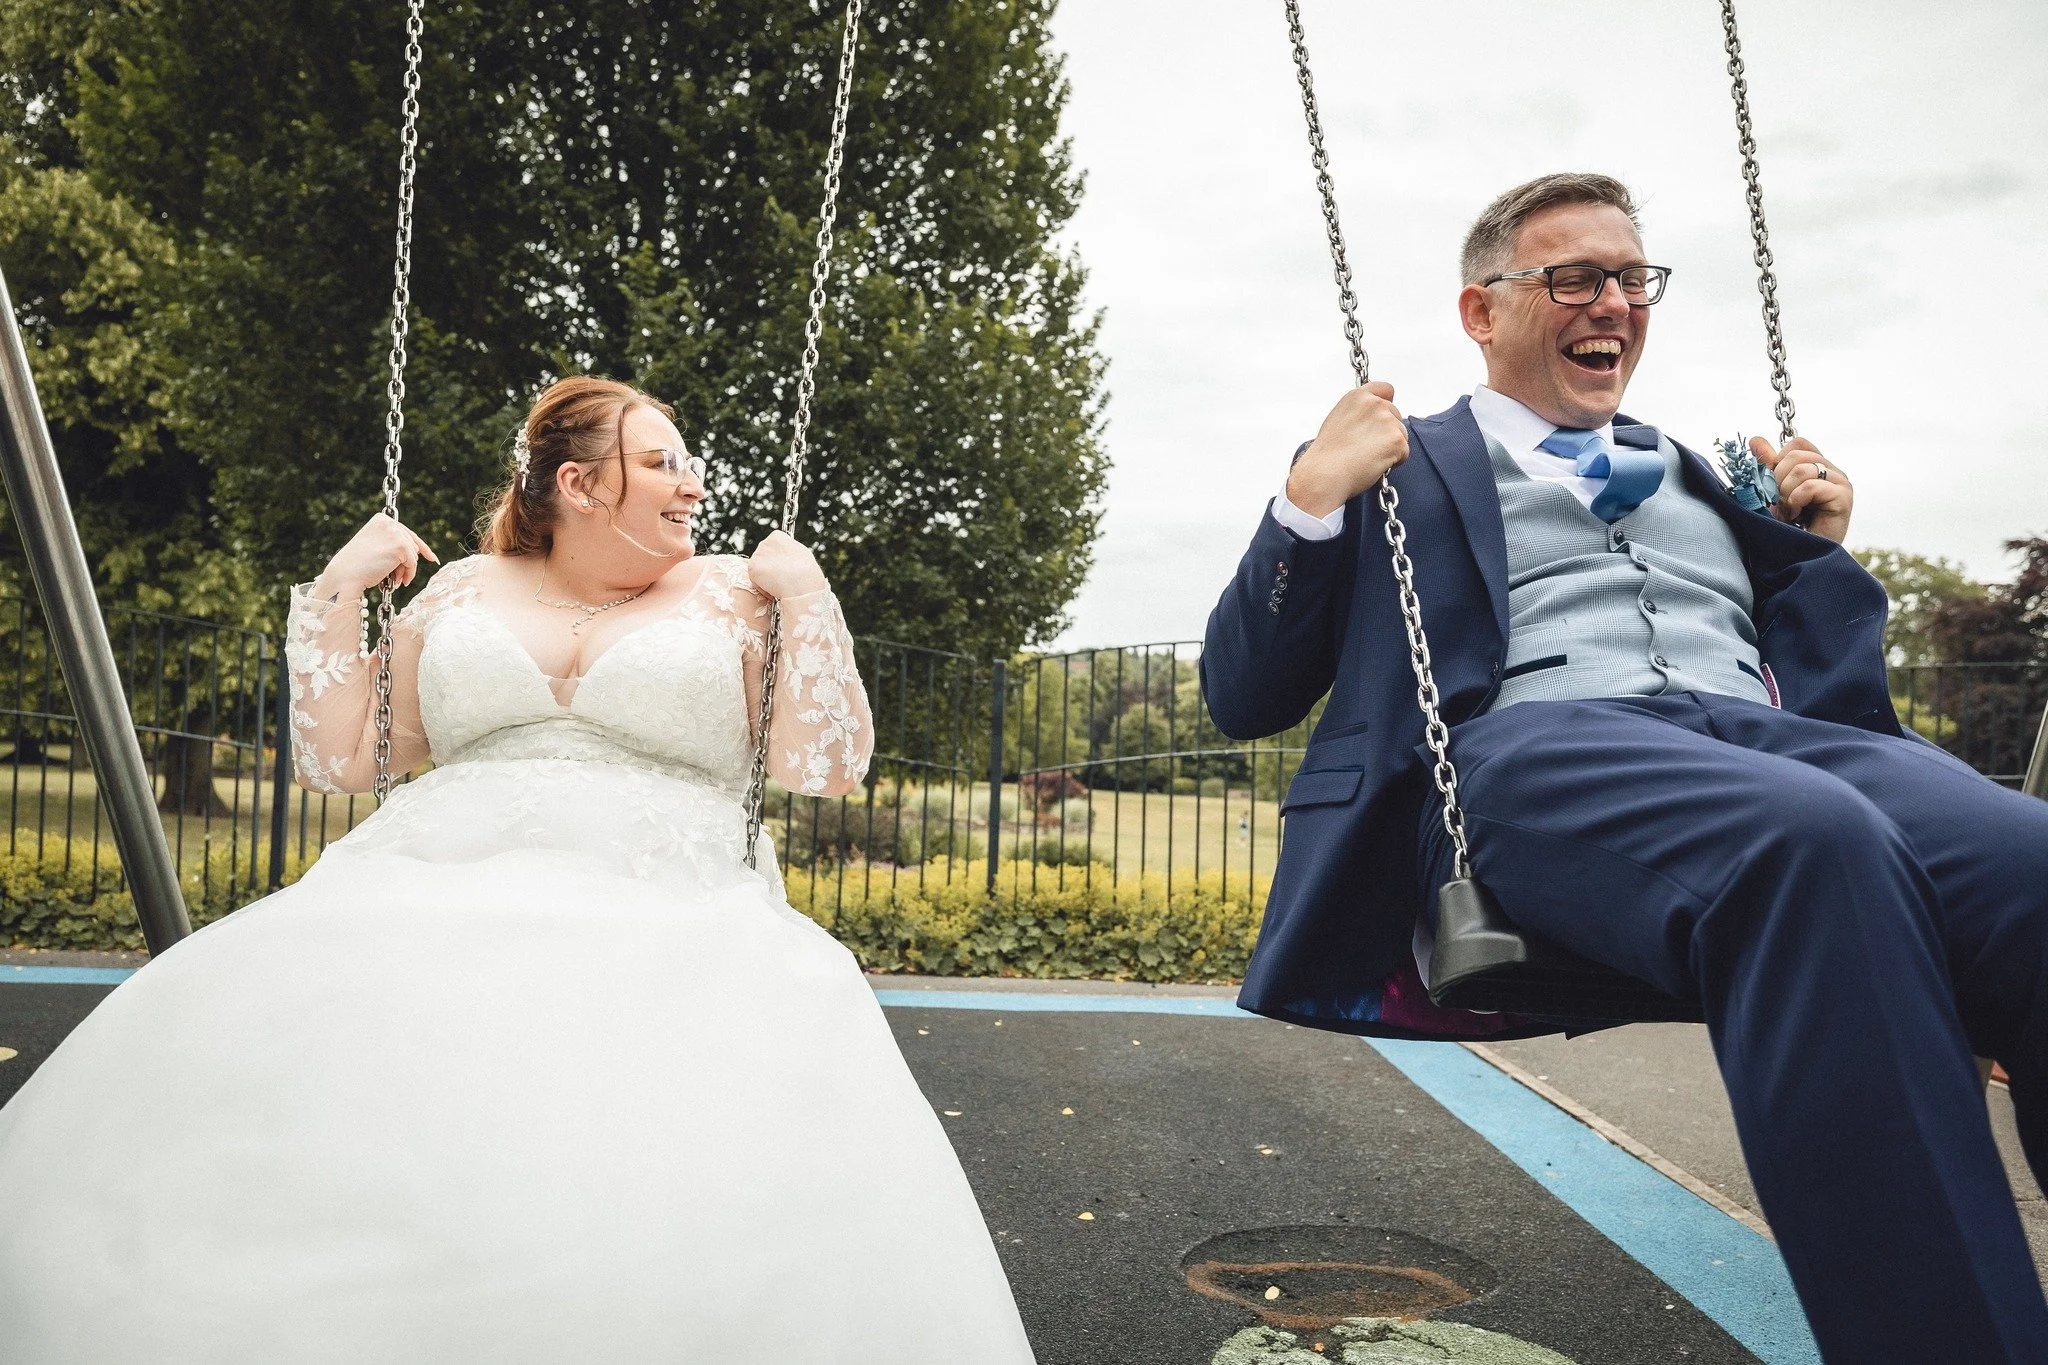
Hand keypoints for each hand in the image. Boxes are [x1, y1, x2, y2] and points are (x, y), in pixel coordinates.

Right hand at [316, 513, 436, 596]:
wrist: (345, 575)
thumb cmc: (357, 566)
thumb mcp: (375, 547)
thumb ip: (392, 543)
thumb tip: (420, 551)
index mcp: (380, 519)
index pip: (406, 533)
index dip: (418, 547)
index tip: (431, 558)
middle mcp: (388, 522)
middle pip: (412, 543)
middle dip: (406, 562)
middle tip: (398, 578)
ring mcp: (395, 532)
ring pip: (414, 554)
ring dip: (405, 569)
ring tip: (394, 579)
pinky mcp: (400, 545)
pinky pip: (413, 563)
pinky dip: (409, 574)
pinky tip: (400, 582)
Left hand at [748, 530, 828, 600]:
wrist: (800, 583)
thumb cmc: (806, 570)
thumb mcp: (801, 552)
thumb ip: (789, 550)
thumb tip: (785, 554)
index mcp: (777, 536)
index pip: (772, 544)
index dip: (778, 557)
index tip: (784, 564)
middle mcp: (764, 543)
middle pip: (763, 555)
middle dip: (770, 566)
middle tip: (781, 576)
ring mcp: (757, 556)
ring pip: (758, 568)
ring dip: (766, 577)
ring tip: (779, 583)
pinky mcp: (751, 569)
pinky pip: (754, 580)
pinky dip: (762, 586)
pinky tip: (774, 588)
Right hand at [1286, 382, 1409, 517]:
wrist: (1325, 473)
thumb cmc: (1327, 454)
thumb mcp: (1338, 420)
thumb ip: (1359, 413)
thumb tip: (1372, 419)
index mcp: (1357, 396)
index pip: (1385, 389)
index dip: (1386, 403)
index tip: (1382, 416)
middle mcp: (1375, 404)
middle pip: (1396, 415)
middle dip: (1387, 431)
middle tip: (1366, 447)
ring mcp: (1388, 420)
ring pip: (1402, 434)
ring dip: (1390, 447)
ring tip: (1367, 457)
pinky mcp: (1397, 439)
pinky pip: (1404, 452)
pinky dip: (1394, 462)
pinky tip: (1374, 464)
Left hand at [1754, 436, 1852, 543]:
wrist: (1798, 555)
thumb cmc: (1786, 526)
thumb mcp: (1771, 491)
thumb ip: (1767, 465)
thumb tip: (1756, 440)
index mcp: (1817, 466)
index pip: (1797, 444)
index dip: (1778, 461)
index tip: (1775, 486)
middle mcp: (1832, 471)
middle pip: (1797, 455)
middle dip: (1778, 479)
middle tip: (1780, 502)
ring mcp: (1840, 483)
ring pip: (1802, 469)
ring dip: (1785, 492)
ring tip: (1789, 511)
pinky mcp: (1844, 497)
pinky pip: (1811, 486)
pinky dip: (1796, 499)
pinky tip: (1797, 515)